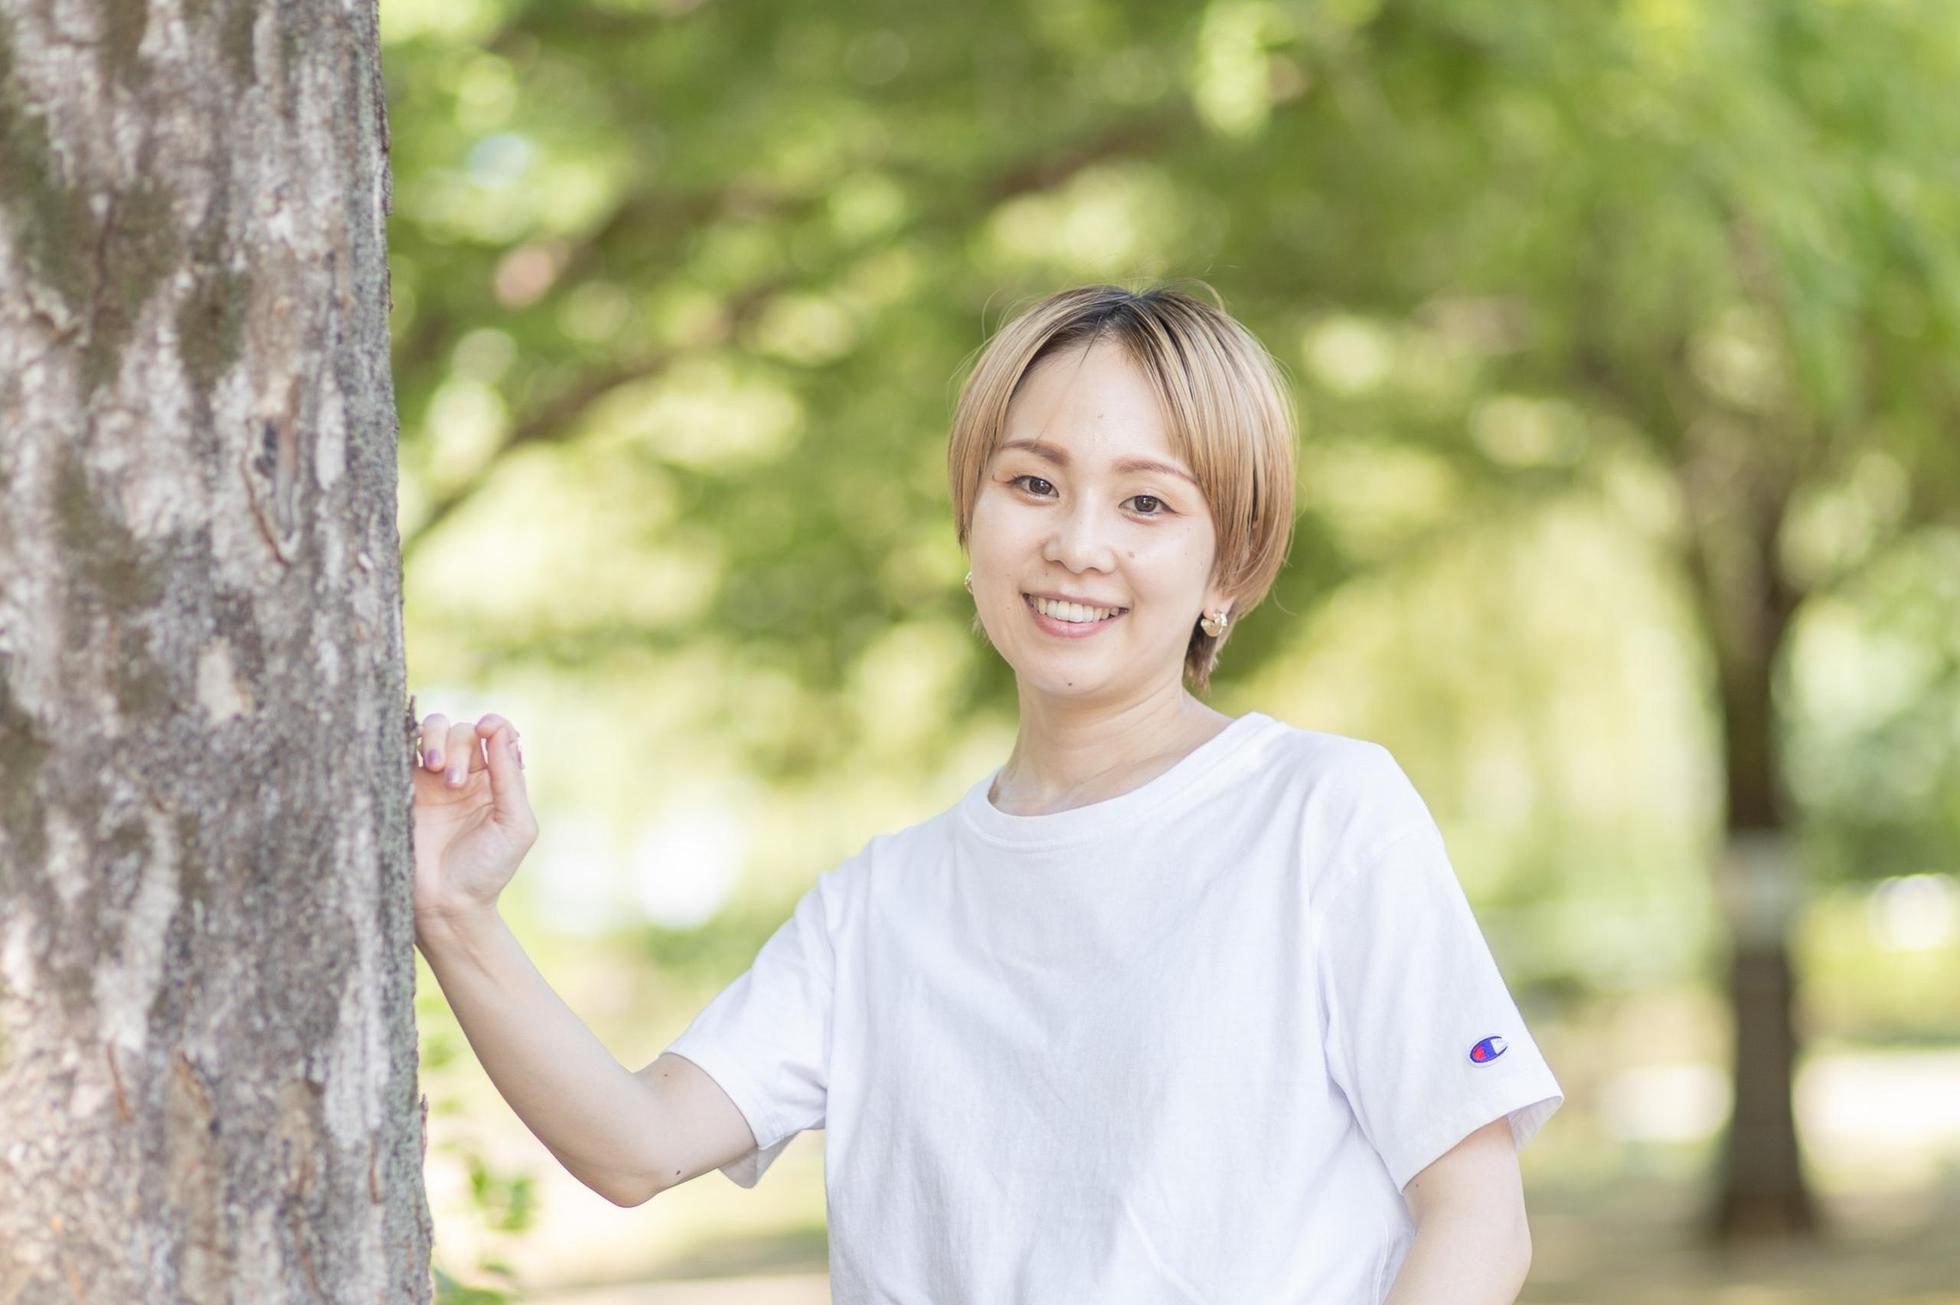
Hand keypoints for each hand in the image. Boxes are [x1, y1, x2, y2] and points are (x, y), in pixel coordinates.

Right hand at [411, 710, 535, 932]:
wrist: (446, 904)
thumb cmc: (488, 870)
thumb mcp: (515, 825)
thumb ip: (510, 779)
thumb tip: (500, 731)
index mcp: (496, 781)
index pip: (496, 734)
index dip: (493, 724)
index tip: (487, 730)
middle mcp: (464, 775)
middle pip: (462, 731)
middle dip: (459, 746)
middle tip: (453, 782)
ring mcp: (430, 782)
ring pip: (430, 732)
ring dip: (433, 740)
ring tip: (433, 770)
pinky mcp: (401, 790)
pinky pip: (398, 753)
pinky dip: (404, 744)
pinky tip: (413, 764)